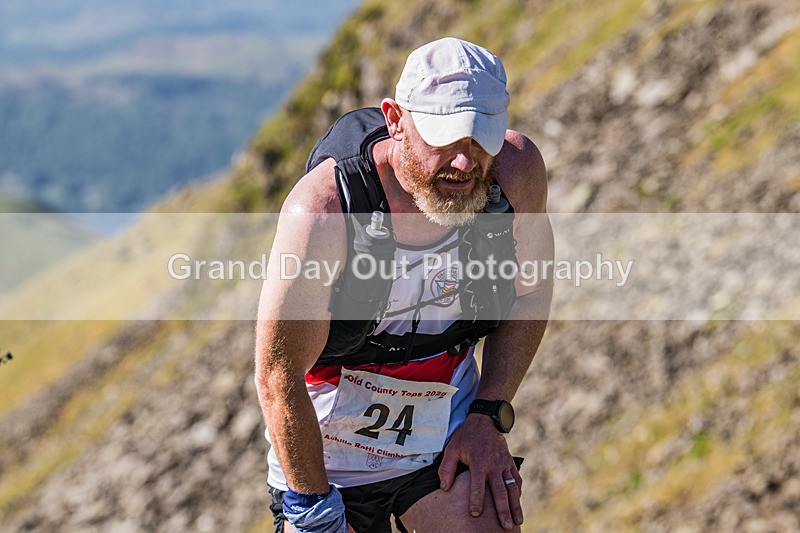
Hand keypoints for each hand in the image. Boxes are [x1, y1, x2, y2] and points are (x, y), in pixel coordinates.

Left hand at [437, 413, 522, 528]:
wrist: (485, 420)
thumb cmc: (466, 435)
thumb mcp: (452, 447)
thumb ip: (446, 468)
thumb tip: (444, 488)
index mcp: (478, 463)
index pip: (477, 487)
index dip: (476, 501)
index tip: (475, 514)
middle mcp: (494, 465)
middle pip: (500, 491)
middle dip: (503, 510)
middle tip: (505, 526)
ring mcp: (504, 464)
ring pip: (512, 488)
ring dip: (515, 505)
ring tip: (517, 521)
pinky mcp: (510, 462)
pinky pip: (516, 479)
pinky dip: (518, 492)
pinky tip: (518, 503)